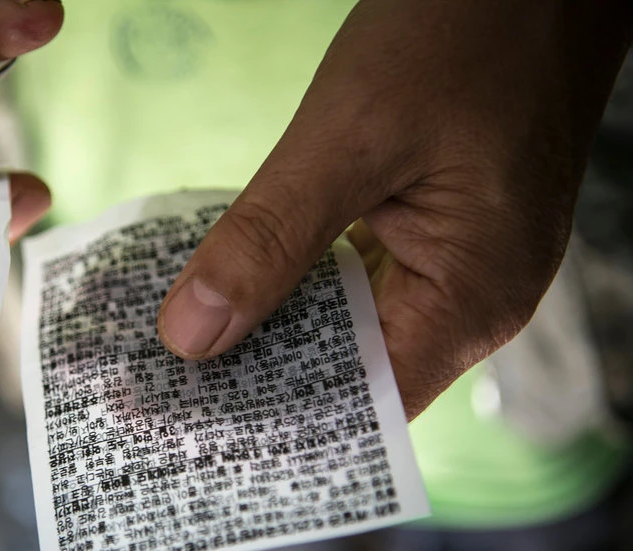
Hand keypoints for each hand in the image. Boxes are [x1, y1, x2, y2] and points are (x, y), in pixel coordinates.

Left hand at [157, 0, 631, 418]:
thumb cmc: (466, 34)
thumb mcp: (351, 137)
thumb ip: (269, 238)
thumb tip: (190, 336)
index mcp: (470, 301)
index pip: (361, 405)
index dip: (274, 423)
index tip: (188, 429)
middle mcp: (469, 302)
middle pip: (349, 373)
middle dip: (259, 380)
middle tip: (162, 392)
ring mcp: (454, 266)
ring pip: (347, 328)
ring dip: (272, 331)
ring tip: (182, 349)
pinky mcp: (434, 231)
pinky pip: (355, 281)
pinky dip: (297, 284)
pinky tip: (236, 283)